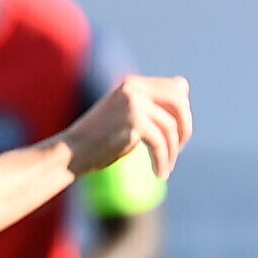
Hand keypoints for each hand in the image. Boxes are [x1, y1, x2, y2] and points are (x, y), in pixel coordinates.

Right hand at [61, 72, 191, 181]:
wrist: (72, 152)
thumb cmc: (99, 138)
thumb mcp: (127, 115)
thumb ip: (150, 104)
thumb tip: (183, 89)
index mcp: (134, 83)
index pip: (177, 87)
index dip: (184, 111)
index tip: (178, 134)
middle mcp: (134, 88)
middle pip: (180, 102)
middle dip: (185, 127)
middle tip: (179, 149)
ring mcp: (133, 103)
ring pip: (171, 127)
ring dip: (172, 152)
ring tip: (167, 168)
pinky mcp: (133, 122)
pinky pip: (160, 144)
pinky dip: (163, 161)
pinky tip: (160, 174)